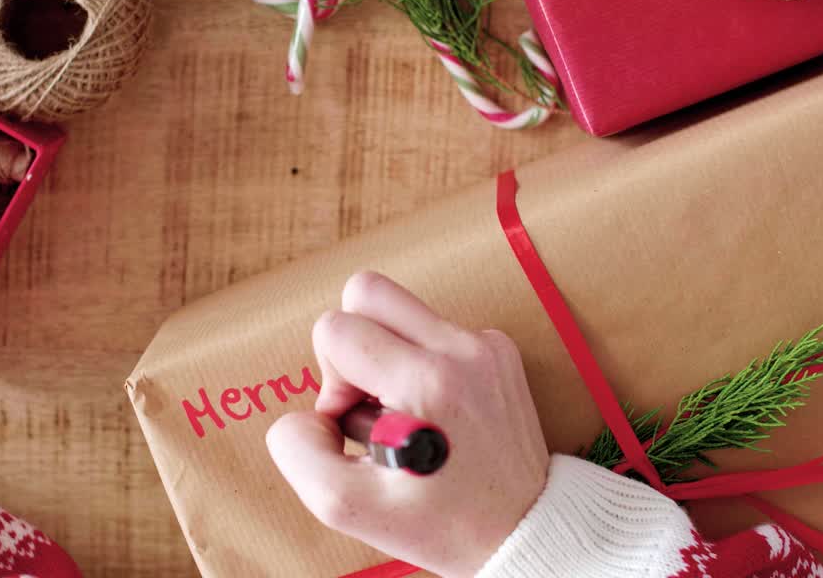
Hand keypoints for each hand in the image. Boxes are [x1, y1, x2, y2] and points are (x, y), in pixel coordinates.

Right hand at [266, 272, 549, 577]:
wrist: (524, 532)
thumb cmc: (441, 524)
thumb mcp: (350, 507)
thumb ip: (298, 451)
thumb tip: (309, 413)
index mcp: (426, 381)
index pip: (335, 328)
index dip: (329, 381)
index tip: (357, 426)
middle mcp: (461, 349)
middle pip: (366, 289)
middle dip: (351, 344)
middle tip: (370, 402)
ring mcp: (486, 345)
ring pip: (400, 306)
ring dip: (384, 353)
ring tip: (403, 410)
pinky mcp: (500, 350)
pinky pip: (434, 328)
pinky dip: (420, 363)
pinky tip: (434, 412)